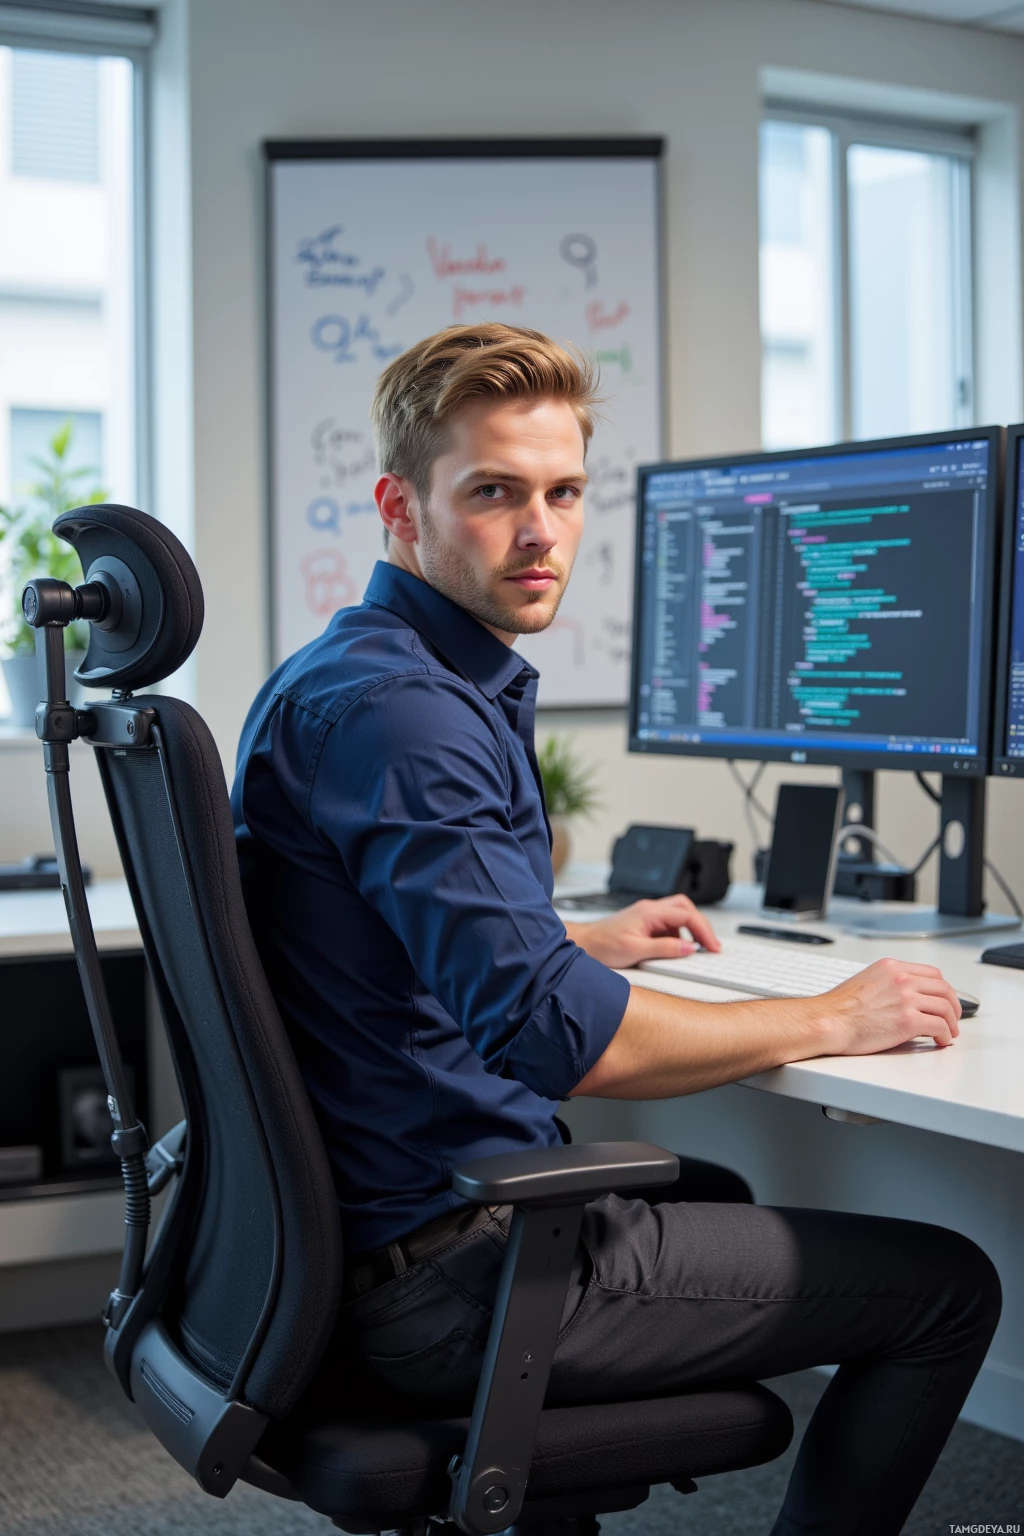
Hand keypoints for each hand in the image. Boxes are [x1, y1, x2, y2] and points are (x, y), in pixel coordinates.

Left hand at [566, 894, 720, 970]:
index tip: (713, 946)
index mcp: (649, 912)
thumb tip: (689, 949)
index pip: (686, 915)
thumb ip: (664, 949)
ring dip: (690, 930)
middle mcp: (650, 909)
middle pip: (686, 908)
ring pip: (678, 915)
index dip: (704, 931)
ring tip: (696, 949)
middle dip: (701, 925)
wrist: (583, 944)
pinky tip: (677, 949)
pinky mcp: (645, 923)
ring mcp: (647, 915)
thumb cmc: (603, 946)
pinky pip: (668, 925)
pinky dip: (678, 936)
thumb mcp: (635, 951)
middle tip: (710, 945)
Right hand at [816, 957, 960, 1053]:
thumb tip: (903, 998)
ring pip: (945, 1007)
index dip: (943, 990)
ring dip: (951, 1022)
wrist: (828, 1021)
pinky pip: (939, 1026)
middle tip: (953, 1018)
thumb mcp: (866, 981)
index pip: (931, 974)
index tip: (944, 1000)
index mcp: (891, 968)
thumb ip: (888, 984)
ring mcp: (906, 999)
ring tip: (948, 1033)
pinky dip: (944, 1035)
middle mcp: (902, 979)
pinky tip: (940, 1041)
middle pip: (944, 989)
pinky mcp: (908, 1021)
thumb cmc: (839, 1008)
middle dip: (953, 1005)